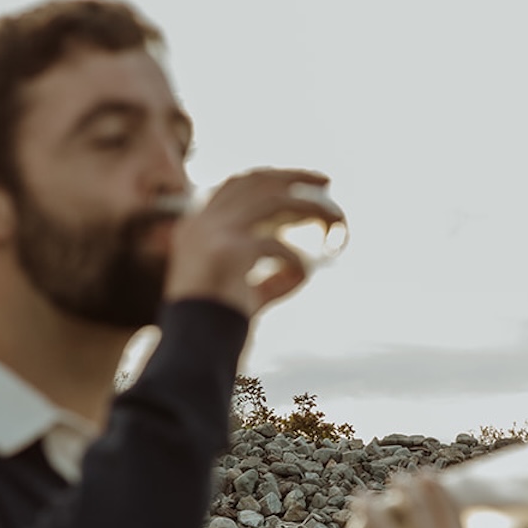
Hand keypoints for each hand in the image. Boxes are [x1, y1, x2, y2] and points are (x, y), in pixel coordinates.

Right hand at [163, 168, 334, 318]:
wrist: (192, 351)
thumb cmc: (214, 329)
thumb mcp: (242, 296)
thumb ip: (268, 281)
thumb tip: (303, 270)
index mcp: (196, 227)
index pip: (235, 185)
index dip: (270, 179)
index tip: (300, 182)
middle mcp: (202, 223)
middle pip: (255, 181)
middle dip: (293, 176)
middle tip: (325, 180)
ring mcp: (215, 234)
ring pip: (274, 201)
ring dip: (309, 206)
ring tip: (336, 219)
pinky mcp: (231, 252)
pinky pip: (280, 249)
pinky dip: (297, 262)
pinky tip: (302, 277)